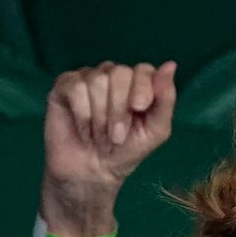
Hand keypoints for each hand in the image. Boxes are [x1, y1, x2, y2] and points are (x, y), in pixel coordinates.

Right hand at [40, 60, 176, 235]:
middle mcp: (113, 76)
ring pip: (97, 80)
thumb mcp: (156, 130)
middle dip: (120, 109)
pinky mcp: (64, 86)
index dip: (142, 87)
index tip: (139, 108)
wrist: (94, 171)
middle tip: (117, 136)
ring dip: (101, 117)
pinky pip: (75, 87)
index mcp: (138, 84)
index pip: (143, 69)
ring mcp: (88, 78)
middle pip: (119, 73)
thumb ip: (166, 98)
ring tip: (100, 136)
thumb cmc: (127, 150)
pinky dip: (82, 115)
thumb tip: (171, 64)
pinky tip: (84, 129)